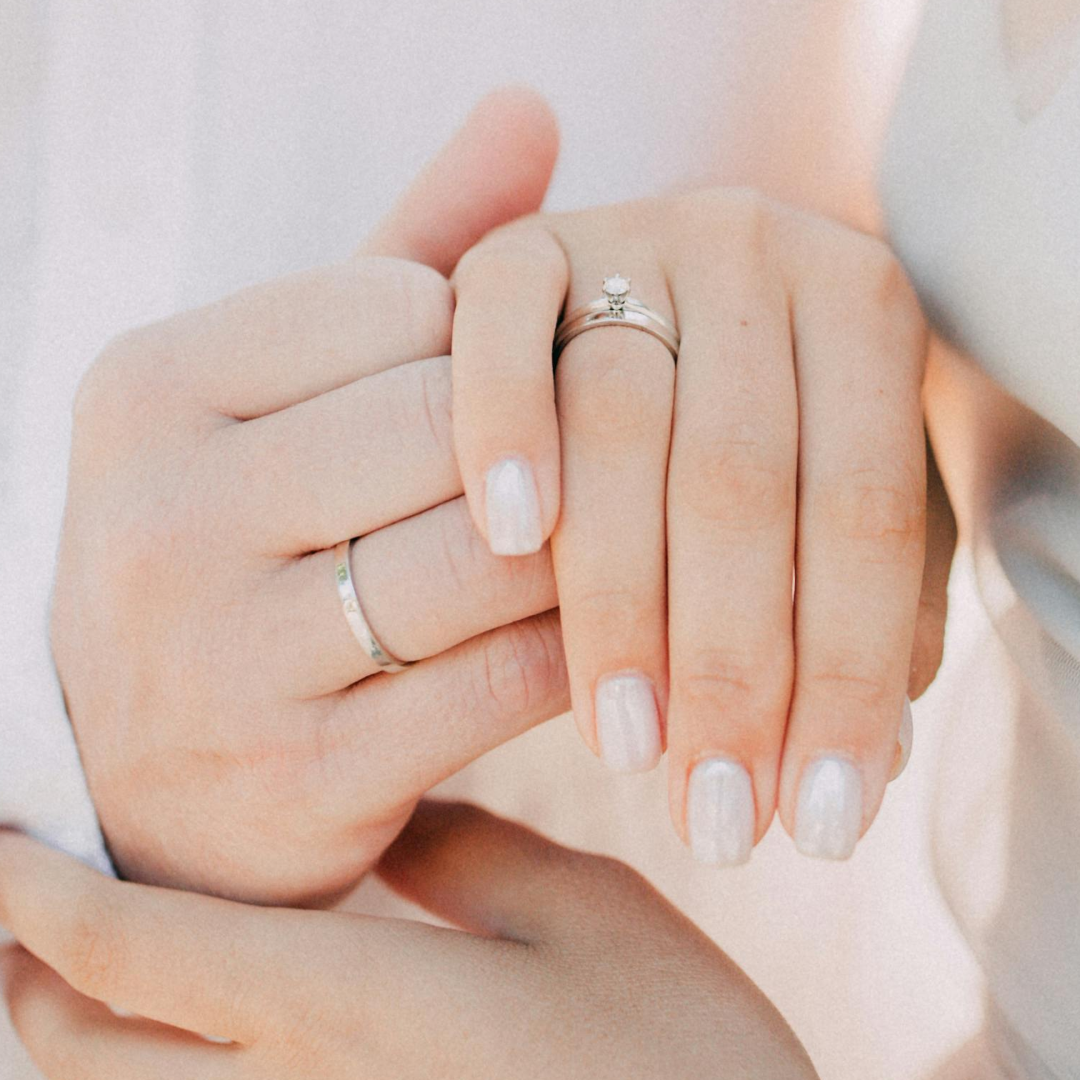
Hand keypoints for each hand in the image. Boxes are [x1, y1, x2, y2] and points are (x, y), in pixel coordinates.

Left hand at [0, 804, 819, 1079]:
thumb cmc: (687, 1060)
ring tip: (86, 963)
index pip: (138, 951)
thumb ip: (465, 855)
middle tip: (21, 897)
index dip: (45, 892)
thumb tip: (378, 817)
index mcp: (354, 1017)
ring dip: (83, 1039)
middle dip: (30, 971)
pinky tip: (192, 1042)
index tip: (3, 839)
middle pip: (89, 1056)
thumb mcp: (589, 919)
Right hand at [50, 89, 569, 904]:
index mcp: (148, 387)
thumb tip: (529, 104)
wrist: (154, 770)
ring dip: (589, 542)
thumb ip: (405, 250)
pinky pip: (507, 679)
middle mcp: (158, 515)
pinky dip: (585, 646)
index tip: (534, 378)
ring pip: (489, 557)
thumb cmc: (251, 548)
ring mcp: (217, 661)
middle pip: (449, 427)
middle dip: (559, 438)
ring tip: (637, 531)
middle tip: (631, 448)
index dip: (497, 343)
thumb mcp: (292, 394)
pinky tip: (610, 628)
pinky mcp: (299, 780)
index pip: (399, 308)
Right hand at [451, 189, 953, 862]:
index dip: (848, 675)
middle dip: (731, 664)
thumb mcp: (834, 497)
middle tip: (715, 813)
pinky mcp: (522, 249)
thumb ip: (871, 598)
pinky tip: (512, 541)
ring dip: (620, 597)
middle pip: (741, 480)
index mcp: (865, 298)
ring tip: (625, 742)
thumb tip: (864, 767)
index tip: (820, 819)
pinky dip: (505, 425)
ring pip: (621, 424)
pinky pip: (502, 329)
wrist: (658, 299)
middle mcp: (755, 245)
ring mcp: (631, 232)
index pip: (870, 514)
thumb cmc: (754, 435)